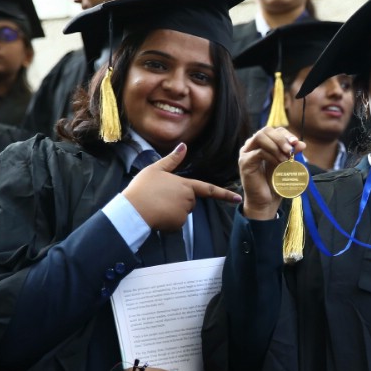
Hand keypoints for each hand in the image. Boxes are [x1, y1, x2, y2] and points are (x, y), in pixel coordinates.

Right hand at [123, 143, 241, 230]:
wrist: (132, 210)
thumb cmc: (142, 188)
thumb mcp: (155, 169)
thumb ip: (172, 159)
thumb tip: (183, 146)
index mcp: (185, 185)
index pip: (208, 189)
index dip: (224, 194)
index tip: (238, 198)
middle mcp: (188, 199)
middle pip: (190, 200)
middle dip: (179, 200)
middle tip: (159, 196)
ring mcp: (184, 213)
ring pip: (182, 211)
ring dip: (172, 210)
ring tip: (156, 205)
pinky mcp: (177, 224)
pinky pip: (176, 222)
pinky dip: (168, 220)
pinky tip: (157, 215)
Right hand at [239, 126, 306, 220]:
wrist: (266, 201)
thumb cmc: (275, 183)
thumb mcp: (286, 165)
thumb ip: (292, 154)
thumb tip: (302, 144)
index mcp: (262, 144)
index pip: (274, 130)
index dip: (286, 134)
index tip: (296, 143)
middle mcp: (252, 146)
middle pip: (266, 130)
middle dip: (281, 138)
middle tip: (290, 150)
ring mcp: (246, 153)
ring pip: (260, 137)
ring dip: (276, 145)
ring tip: (285, 158)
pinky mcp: (245, 162)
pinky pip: (259, 152)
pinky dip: (271, 156)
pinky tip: (279, 163)